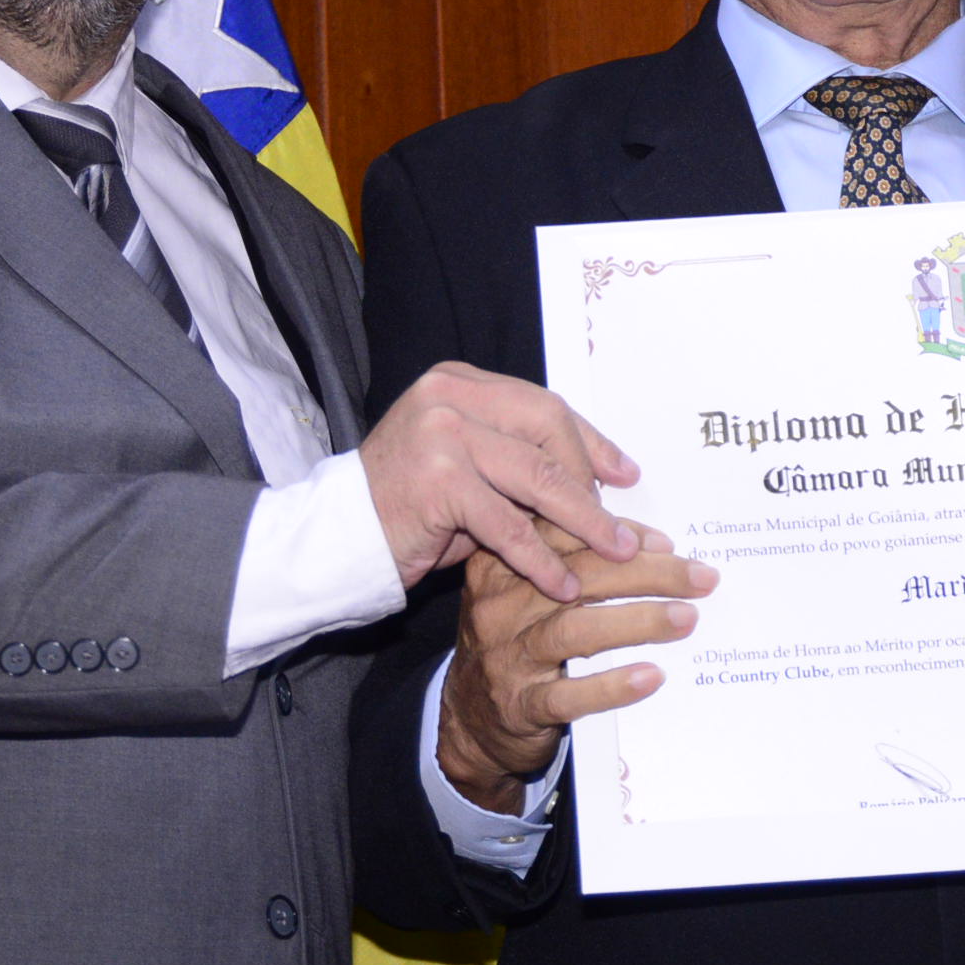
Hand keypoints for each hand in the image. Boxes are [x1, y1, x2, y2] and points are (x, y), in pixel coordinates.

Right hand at [361, 361, 641, 599]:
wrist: (339, 539)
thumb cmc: (408, 507)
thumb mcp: (468, 469)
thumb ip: (520, 461)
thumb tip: (601, 477)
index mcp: (459, 381)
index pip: (543, 405)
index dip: (590, 442)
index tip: (625, 474)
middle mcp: (450, 395)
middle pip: (548, 428)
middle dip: (590, 480)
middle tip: (621, 523)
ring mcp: (442, 433)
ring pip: (537, 476)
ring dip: (583, 520)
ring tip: (616, 552)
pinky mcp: (439, 481)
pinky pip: (509, 525)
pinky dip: (542, 557)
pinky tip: (564, 582)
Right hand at [437, 517, 717, 814]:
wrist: (471, 720)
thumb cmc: (516, 641)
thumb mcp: (527, 590)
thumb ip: (572, 558)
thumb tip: (651, 543)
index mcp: (503, 564)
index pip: (566, 535)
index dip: (620, 535)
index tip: (665, 543)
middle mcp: (501, 606)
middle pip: (581, 577)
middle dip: (648, 573)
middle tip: (700, 578)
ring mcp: (508, 657)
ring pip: (576, 630)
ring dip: (638, 622)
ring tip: (686, 619)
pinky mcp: (520, 706)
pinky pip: (569, 695)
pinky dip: (612, 686)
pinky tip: (651, 676)